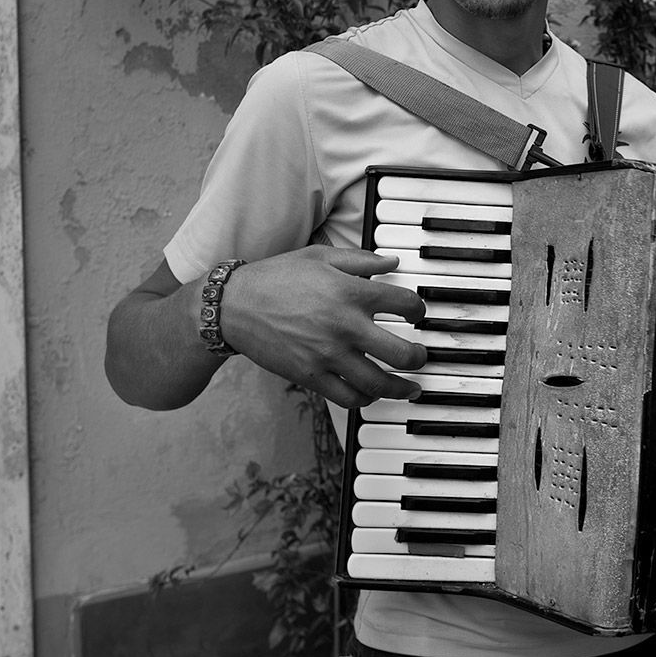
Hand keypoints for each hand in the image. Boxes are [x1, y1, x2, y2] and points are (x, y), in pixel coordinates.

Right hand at [218, 245, 425, 406]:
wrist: (234, 306)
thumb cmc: (276, 277)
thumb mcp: (321, 257)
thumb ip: (362, 260)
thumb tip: (393, 262)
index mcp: (352, 292)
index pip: (406, 305)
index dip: (419, 310)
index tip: (417, 314)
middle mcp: (345, 326)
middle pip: (402, 353)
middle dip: (419, 358)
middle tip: (421, 357)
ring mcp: (328, 355)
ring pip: (379, 383)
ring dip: (401, 387)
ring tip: (410, 386)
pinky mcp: (310, 376)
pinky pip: (348, 398)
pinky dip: (365, 399)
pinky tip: (371, 394)